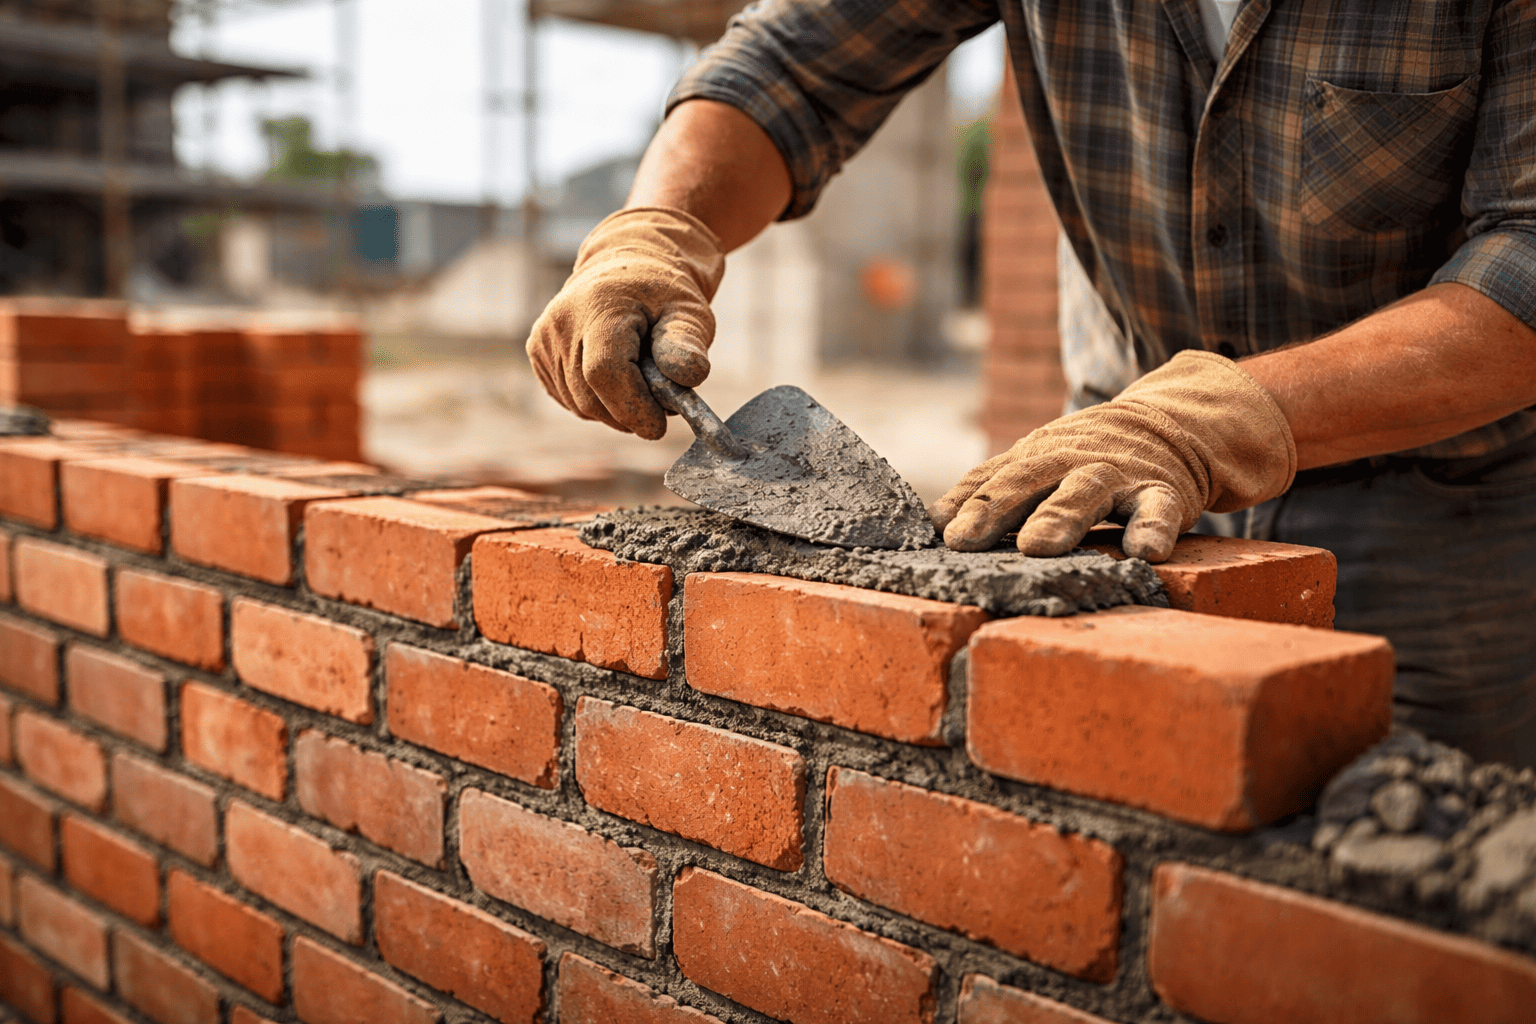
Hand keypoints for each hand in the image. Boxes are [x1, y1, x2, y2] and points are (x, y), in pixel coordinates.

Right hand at [526, 206, 724, 438]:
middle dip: (629, 414)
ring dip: (615, 412)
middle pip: (590, 397)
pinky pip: (569, 400)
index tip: (660, 426)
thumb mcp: (689, 312)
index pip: (604, 372)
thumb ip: (688, 342)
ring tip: (643, 386)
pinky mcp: (538, 353)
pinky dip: (597, 404)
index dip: (632, 408)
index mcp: (599, 306)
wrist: (629, 269)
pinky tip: (617, 381)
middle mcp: (561, 321)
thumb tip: (689, 376)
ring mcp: (544, 338)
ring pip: (579, 405)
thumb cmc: (663, 295)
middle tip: (661, 406)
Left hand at [931, 351, 1296, 561]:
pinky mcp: (1163, 492)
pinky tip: (1145, 553)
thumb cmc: (1084, 458)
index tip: (940, 533)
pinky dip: (1151, 528)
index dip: (966, 506)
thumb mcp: (1034, 463)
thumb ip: (988, 488)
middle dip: (995, 510)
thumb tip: (935, 520)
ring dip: (1060, 517)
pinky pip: (1158, 510)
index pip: (993, 481)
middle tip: (965, 541)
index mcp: (1035, 459)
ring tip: (1035, 546)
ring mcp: (1116, 476)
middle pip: (1029, 482)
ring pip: (1086, 492)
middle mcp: (1071, 463)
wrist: (1167, 427)